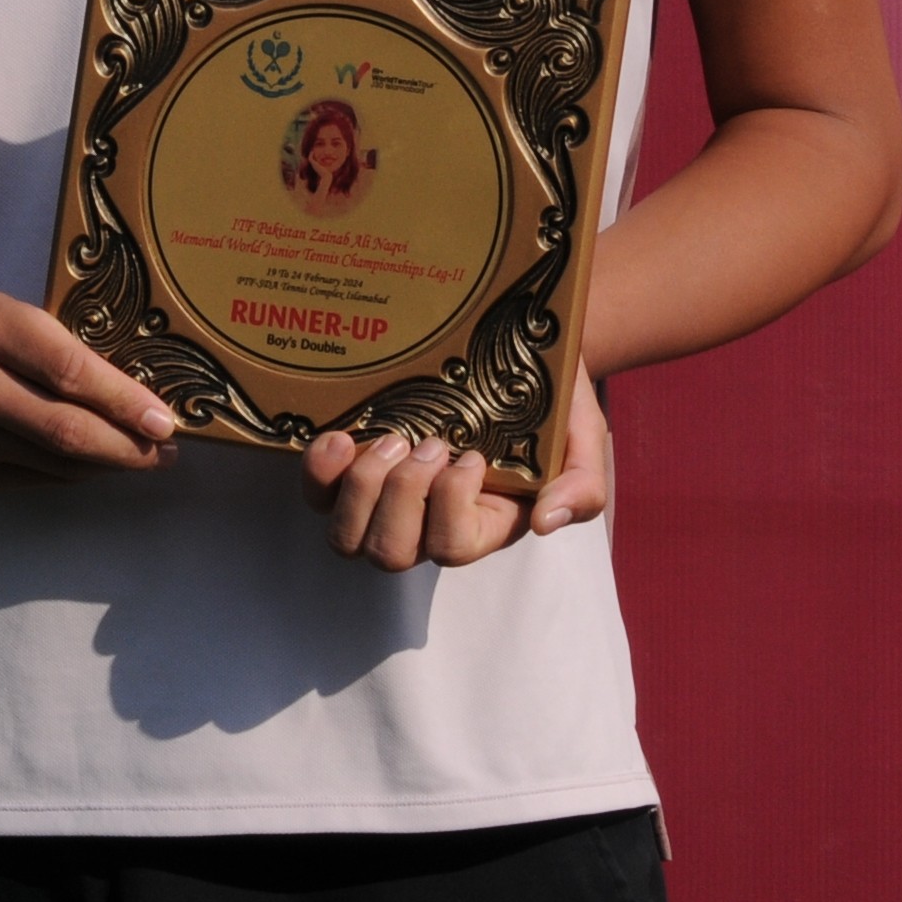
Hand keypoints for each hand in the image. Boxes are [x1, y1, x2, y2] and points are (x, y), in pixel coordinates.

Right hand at [0, 289, 176, 490]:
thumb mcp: (3, 317)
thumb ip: (58, 350)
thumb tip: (137, 398)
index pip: (68, 371)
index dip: (124, 401)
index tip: (166, 419)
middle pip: (63, 430)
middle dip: (126, 447)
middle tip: (166, 452)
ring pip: (51, 463)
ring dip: (105, 465)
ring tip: (142, 457)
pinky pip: (30, 479)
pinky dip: (70, 474)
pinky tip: (93, 464)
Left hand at [305, 360, 612, 570]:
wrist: (516, 349)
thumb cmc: (552, 403)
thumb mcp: (583, 440)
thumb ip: (583, 486)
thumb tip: (547, 522)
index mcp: (483, 523)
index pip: (453, 548)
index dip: (451, 506)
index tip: (473, 455)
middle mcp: (427, 522)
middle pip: (390, 552)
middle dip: (402, 496)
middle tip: (430, 442)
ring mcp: (385, 499)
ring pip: (346, 536)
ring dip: (362, 487)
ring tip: (394, 438)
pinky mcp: (352, 468)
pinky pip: (317, 495)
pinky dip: (320, 472)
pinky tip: (340, 438)